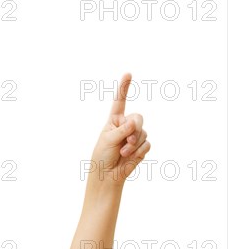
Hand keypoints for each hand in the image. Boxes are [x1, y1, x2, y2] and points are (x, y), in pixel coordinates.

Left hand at [90, 72, 150, 186]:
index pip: (120, 102)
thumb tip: (135, 123)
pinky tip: (130, 157)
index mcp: (114, 121)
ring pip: (144, 132)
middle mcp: (126, 126)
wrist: (108, 175)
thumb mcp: (108, 140)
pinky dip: (138, 151)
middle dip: (134, 129)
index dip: (124, 88)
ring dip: (134, 144)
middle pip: (138, 118)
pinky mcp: (142, 147)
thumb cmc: (102, 156)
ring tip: (123, 152)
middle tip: (126, 141)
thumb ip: (122, 130)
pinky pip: (147, 144)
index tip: (128, 74)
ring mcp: (135, 136)